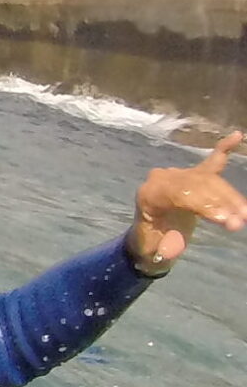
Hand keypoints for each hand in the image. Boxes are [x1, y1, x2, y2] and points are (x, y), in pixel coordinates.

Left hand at [128, 132, 243, 273]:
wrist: (150, 235)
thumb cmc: (152, 243)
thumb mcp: (152, 250)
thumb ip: (163, 248)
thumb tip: (172, 249)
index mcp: (149, 195)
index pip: (180, 194)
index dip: (205, 206)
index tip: (226, 220)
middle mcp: (163, 178)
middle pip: (199, 185)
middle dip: (221, 203)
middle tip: (239, 222)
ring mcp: (180, 173)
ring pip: (211, 179)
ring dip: (231, 196)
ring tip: (245, 213)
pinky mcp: (195, 173)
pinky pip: (212, 160)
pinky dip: (225, 148)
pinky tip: (238, 136)